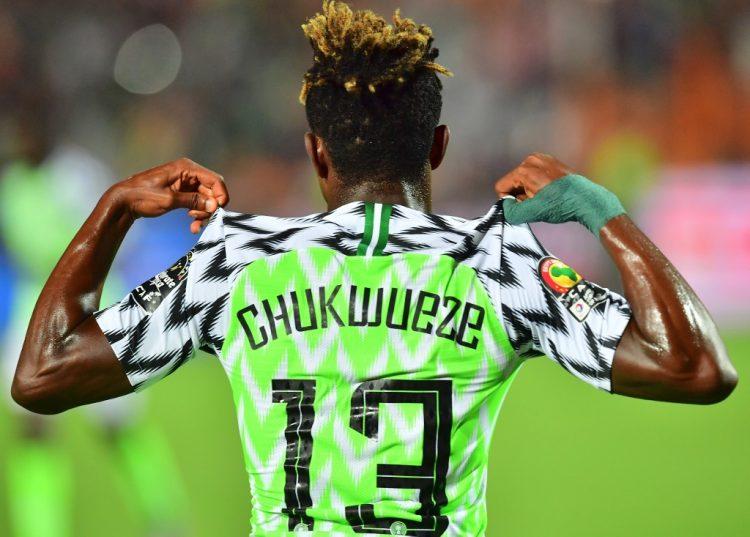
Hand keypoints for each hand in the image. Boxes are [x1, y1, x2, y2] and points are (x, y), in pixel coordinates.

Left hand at [109, 158, 228, 233]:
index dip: (221, 196)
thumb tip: (214, 205)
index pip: (215, 180)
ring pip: (206, 198)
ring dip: (203, 213)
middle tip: (202, 221)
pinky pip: (197, 202)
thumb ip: (193, 201)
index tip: (217, 212)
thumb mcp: (169, 199)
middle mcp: (188, 172)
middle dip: (210, 207)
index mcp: (186, 168)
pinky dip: (197, 212)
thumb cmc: (143, 196)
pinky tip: (192, 223)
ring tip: (195, 225)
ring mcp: (185, 182)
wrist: (124, 201)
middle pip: (212, 190)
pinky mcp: (182, 191)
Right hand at [494, 153, 623, 233]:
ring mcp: (543, 159)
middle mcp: (531, 160)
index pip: (501, 186)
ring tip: (545, 197)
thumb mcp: (531, 212)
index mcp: (524, 170)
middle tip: (537, 202)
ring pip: (524, 178)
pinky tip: (550, 191)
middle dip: (520, 194)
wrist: (585, 200)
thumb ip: (510, 210)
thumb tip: (506, 206)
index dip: (509, 200)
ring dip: (529, 189)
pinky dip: (538, 184)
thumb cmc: (560, 205)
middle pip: (513, 181)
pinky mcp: (551, 161)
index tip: (523, 205)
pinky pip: (535, 174)